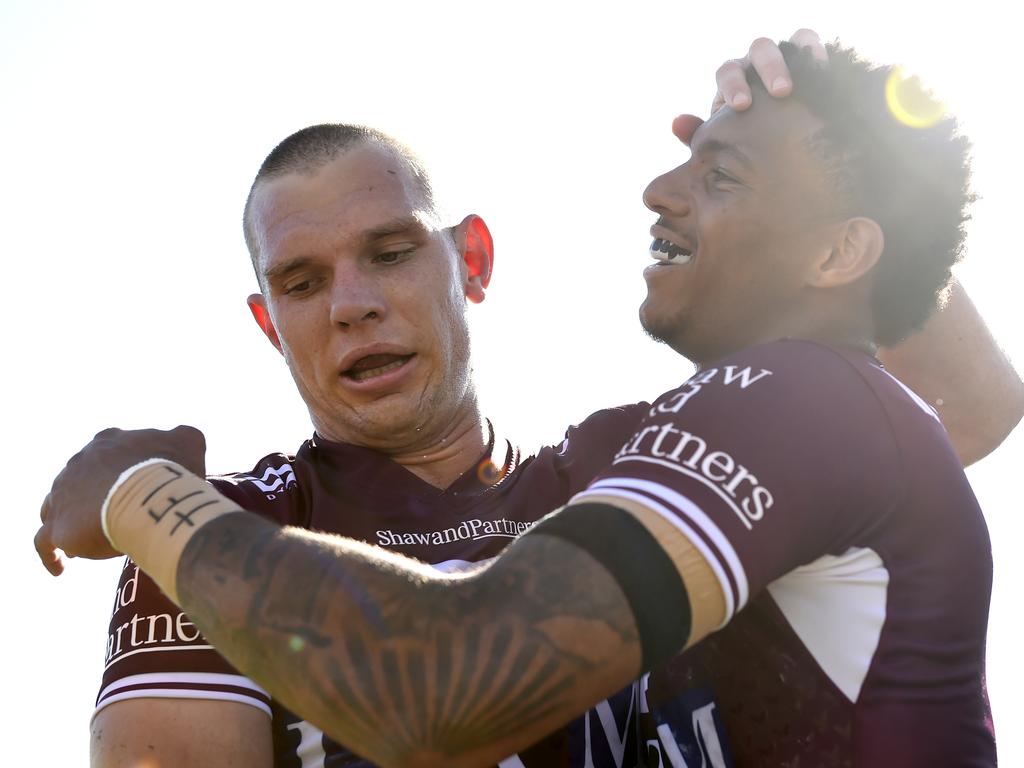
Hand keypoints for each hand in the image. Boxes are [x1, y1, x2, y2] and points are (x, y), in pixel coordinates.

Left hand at [35, 425, 206, 574]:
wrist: (149, 498)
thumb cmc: (170, 472)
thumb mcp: (188, 442)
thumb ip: (184, 437)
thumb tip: (184, 436)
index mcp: (107, 441)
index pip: (107, 453)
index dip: (118, 469)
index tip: (130, 486)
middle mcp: (78, 463)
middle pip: (79, 479)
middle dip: (91, 495)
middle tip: (109, 516)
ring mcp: (62, 494)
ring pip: (55, 506)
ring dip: (68, 519)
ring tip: (83, 538)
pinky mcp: (59, 526)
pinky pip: (45, 542)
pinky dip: (51, 554)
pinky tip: (61, 568)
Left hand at [671, 29, 828, 147]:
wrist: (780, 149)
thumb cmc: (746, 146)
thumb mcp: (722, 144)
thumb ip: (698, 135)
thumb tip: (676, 122)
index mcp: (732, 81)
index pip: (728, 72)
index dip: (733, 86)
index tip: (742, 106)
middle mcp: (756, 65)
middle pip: (759, 51)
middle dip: (770, 69)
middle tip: (781, 93)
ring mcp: (783, 59)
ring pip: (786, 43)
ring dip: (795, 57)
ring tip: (809, 80)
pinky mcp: (806, 61)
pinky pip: (809, 43)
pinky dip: (814, 51)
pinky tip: (824, 70)